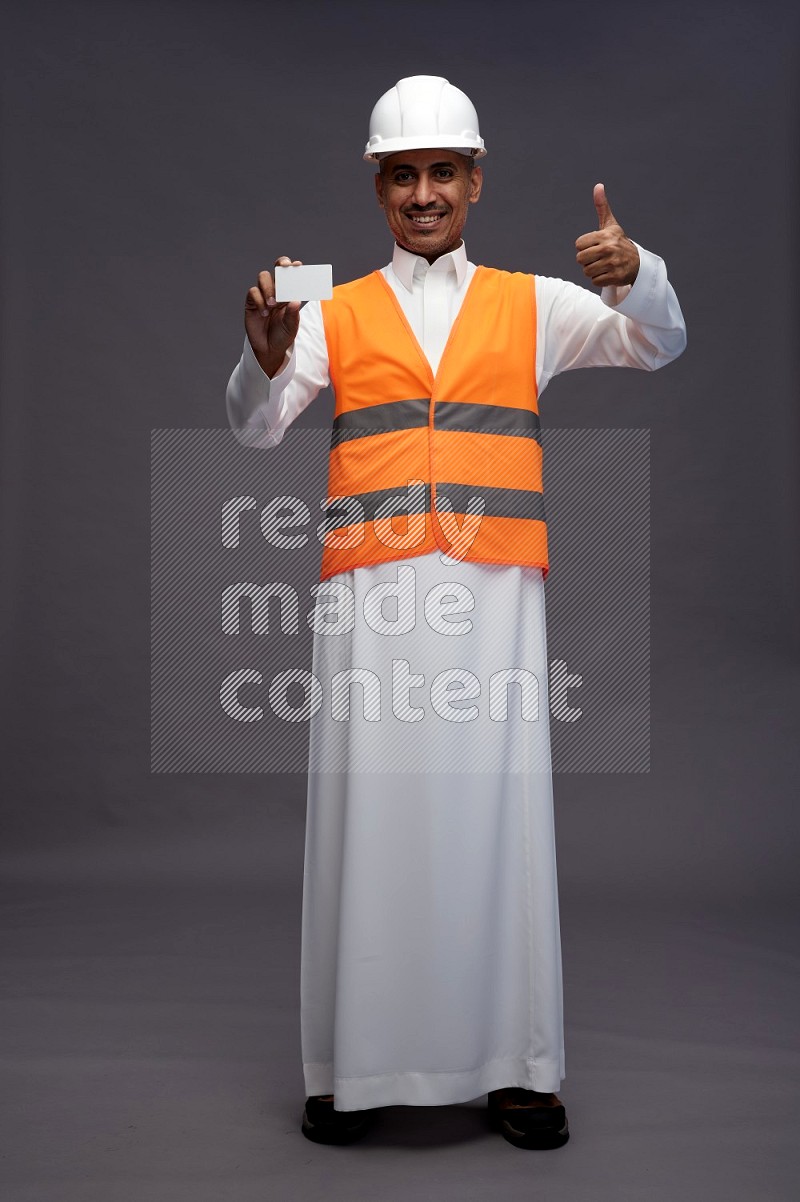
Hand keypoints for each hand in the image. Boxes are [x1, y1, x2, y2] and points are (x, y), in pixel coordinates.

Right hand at [244, 256, 303, 376]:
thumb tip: (295, 301)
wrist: (269, 349)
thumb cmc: (283, 335)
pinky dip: (259, 301)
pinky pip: (253, 292)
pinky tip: (264, 313)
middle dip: (281, 265)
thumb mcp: (291, 326)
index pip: (292, 276)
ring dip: (269, 287)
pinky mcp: (252, 302)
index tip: (298, 266)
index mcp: (289, 294)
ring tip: (273, 304)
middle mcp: (277, 291)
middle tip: (285, 268)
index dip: (294, 268)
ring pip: (263, 277)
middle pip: (277, 269)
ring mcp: (263, 295)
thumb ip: (293, 314)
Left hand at [575, 184, 638, 287]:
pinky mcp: (614, 277)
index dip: (584, 247)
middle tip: (598, 258)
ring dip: (593, 271)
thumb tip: (598, 186)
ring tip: (604, 265)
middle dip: (587, 260)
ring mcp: (612, 263)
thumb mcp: (611, 224)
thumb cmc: (619, 242)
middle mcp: (608, 249)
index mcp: (605, 236)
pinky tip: (608, 273)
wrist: (638, 263)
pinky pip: (595, 281)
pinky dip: (600, 279)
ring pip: (587, 271)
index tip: (595, 246)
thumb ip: (602, 206)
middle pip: (580, 259)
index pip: (578, 245)